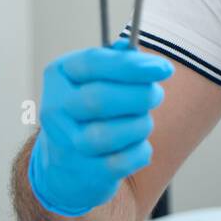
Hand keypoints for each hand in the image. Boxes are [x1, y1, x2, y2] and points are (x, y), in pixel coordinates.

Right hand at [28, 40, 173, 216]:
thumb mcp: (95, 78)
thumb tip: (130, 47)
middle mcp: (55, 110)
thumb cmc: (90, 112)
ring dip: (139, 125)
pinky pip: (121, 162)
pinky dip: (139, 152)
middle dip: (139, 95)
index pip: (93, 63)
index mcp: (58, 76)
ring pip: (108, 134)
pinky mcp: (84, 174)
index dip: (132, 65)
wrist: (67, 167)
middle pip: (99, 99)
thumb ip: (115, 61)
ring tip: (143, 122)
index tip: (165, 68)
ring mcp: (67, 144)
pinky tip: (138, 146)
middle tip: (157, 95)